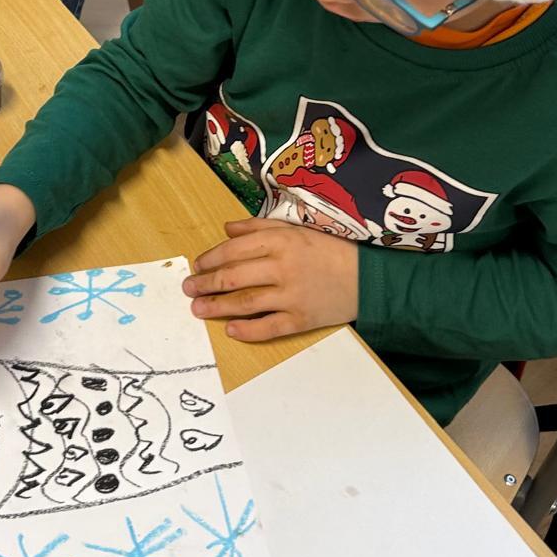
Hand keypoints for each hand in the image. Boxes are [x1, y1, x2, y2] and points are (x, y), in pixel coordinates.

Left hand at [182, 218, 359, 341]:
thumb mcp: (296, 228)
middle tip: (188, 289)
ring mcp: (292, 295)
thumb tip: (226, 229)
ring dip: (218, 307)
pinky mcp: (302, 319)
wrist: (367, 278)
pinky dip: (248, 330)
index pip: (234, 249)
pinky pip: (269, 328)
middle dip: (206, 283)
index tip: (197, 266)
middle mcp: (283, 267)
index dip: (211, 258)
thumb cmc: (329, 249)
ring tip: (198, 309)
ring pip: (246, 302)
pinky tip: (231, 329)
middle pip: (234, 276)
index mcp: (281, 240)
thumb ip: (259, 226)